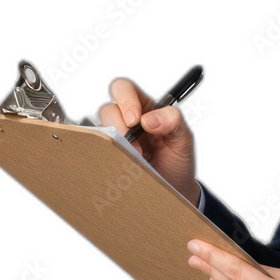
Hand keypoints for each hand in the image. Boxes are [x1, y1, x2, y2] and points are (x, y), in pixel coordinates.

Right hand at [99, 77, 199, 205]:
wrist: (173, 190)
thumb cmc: (177, 160)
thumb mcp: (184, 138)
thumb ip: (174, 121)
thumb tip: (150, 118)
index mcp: (145, 108)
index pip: (126, 90)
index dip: (126, 100)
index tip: (135, 119)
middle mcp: (126, 121)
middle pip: (108, 109)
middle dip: (117, 124)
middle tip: (131, 142)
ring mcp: (115, 139)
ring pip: (100, 130)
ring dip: (114, 143)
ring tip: (133, 158)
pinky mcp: (107, 157)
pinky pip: (96, 151)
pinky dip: (105, 156)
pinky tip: (120, 165)